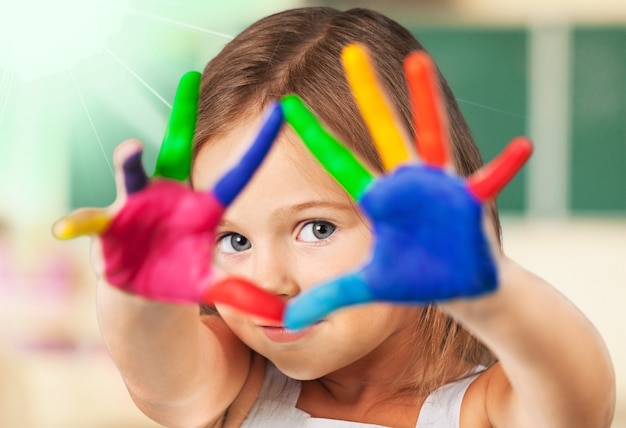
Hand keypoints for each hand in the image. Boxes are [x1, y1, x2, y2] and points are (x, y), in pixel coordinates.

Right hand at [53, 72, 284, 320]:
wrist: (143, 294)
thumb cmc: (180, 279)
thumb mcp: (212, 285)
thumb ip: (241, 296)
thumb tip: (280, 317)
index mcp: (199, 209)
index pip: (234, 176)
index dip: (255, 148)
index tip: (279, 111)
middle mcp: (168, 198)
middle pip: (176, 154)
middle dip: (182, 119)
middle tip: (190, 80)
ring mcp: (136, 209)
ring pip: (132, 181)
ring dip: (130, 167)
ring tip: (131, 151)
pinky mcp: (108, 230)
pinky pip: (94, 225)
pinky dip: (84, 223)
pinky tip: (70, 226)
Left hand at [281, 44, 531, 327]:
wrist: (459, 287)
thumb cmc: (416, 279)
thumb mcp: (368, 288)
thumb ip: (329, 298)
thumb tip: (287, 320)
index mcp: (379, 199)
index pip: (338, 162)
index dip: (314, 136)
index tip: (287, 105)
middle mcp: (406, 182)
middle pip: (382, 132)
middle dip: (368, 94)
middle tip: (350, 51)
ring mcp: (438, 186)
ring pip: (430, 137)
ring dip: (426, 102)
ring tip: (419, 64)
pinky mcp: (467, 201)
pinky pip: (488, 181)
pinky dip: (505, 167)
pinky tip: (522, 147)